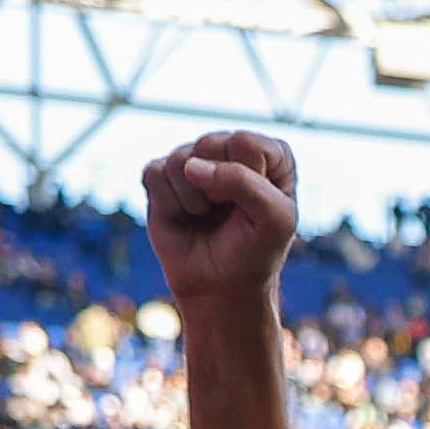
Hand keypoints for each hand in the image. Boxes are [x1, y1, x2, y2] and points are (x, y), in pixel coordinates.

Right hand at [141, 129, 297, 306]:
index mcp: (271, 155)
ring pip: (181, 159)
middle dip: (218, 189)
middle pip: (211, 144)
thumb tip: (191, 165)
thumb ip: (244, 182)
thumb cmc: (255, 251)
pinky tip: (185, 216)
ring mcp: (195, 160)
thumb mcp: (274, 220)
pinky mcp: (162, 175)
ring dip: (194, 199)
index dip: (248, 179)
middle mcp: (231, 150)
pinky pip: (155, 173)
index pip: (248, 143)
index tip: (255, 206)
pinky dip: (170, 203)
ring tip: (207, 216)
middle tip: (228, 213)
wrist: (220, 285)